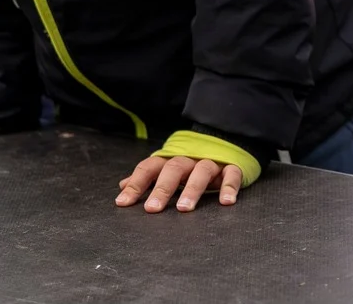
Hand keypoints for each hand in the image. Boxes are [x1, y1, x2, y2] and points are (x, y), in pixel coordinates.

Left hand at [117, 155, 243, 212]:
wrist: (225, 143)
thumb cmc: (190, 166)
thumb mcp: (168, 170)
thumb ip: (147, 178)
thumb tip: (121, 186)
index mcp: (171, 161)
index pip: (150, 167)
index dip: (136, 184)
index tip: (123, 203)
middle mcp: (190, 160)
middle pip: (174, 168)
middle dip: (162, 188)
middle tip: (152, 209)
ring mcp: (211, 162)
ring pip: (202, 171)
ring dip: (192, 188)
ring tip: (184, 208)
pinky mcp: (232, 167)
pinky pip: (232, 174)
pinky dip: (229, 187)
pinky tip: (226, 202)